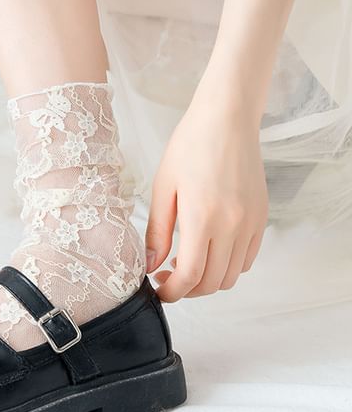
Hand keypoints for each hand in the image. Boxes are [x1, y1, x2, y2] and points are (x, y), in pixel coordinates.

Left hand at [143, 83, 268, 301]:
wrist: (227, 119)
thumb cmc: (190, 146)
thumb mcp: (163, 187)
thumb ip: (157, 231)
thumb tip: (150, 265)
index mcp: (203, 218)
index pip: (191, 276)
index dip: (172, 292)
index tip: (158, 290)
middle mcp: (233, 226)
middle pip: (212, 283)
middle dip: (187, 290)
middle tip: (167, 277)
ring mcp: (252, 223)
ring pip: (232, 276)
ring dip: (208, 280)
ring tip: (186, 262)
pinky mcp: (262, 217)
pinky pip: (248, 258)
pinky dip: (228, 266)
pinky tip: (209, 250)